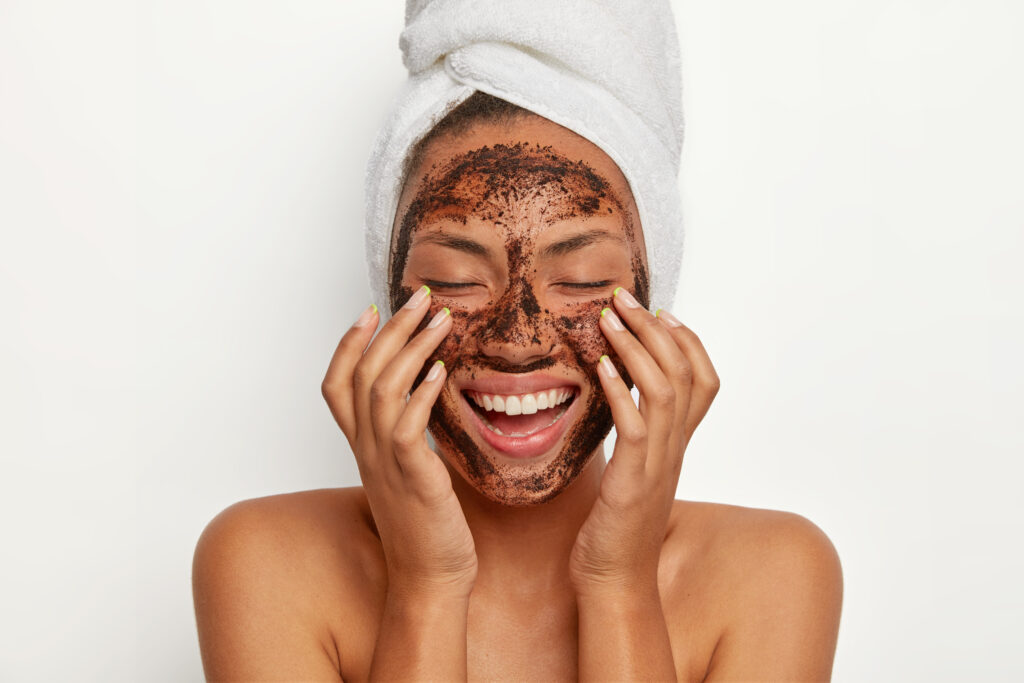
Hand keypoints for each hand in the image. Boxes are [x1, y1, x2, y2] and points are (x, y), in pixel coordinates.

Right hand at [321, 286, 477, 596]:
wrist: (429, 578)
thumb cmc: (425, 526)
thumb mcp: (408, 472)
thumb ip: (405, 436)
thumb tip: (423, 401)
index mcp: (363, 447)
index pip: (337, 385)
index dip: (348, 344)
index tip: (371, 309)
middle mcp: (366, 450)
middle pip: (362, 375)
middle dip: (390, 330)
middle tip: (421, 298)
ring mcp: (385, 463)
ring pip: (381, 390)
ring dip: (411, 349)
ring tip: (440, 320)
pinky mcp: (411, 478)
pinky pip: (405, 426)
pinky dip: (421, 394)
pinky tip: (441, 371)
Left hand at [569, 288, 718, 595]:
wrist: (614, 579)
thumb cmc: (616, 525)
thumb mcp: (632, 470)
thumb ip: (634, 436)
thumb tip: (618, 400)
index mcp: (678, 444)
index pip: (704, 380)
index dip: (688, 340)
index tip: (660, 311)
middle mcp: (676, 448)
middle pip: (687, 372)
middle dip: (656, 328)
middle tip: (623, 298)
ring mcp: (659, 463)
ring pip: (666, 389)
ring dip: (637, 347)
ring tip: (608, 318)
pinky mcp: (634, 480)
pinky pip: (636, 425)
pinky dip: (621, 390)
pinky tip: (600, 365)